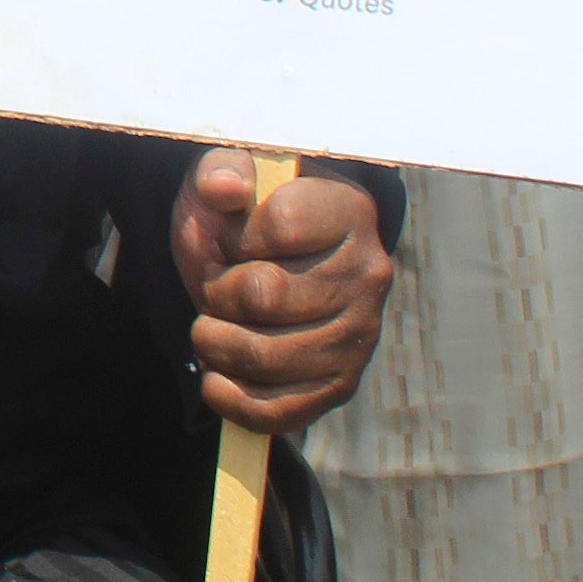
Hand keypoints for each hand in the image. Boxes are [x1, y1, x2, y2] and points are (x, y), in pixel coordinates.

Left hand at [170, 151, 390, 434]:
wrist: (258, 265)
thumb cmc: (241, 215)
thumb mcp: (226, 175)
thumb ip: (223, 169)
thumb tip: (228, 187)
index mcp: (349, 211)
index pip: (278, 225)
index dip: (233, 233)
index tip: (230, 234)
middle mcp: (368, 275)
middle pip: (263, 294)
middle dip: (217, 290)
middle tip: (218, 283)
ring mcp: (359, 336)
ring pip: (263, 355)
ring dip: (215, 341)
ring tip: (214, 323)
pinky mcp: (339, 385)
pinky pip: (278, 411)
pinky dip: (231, 398)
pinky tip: (216, 375)